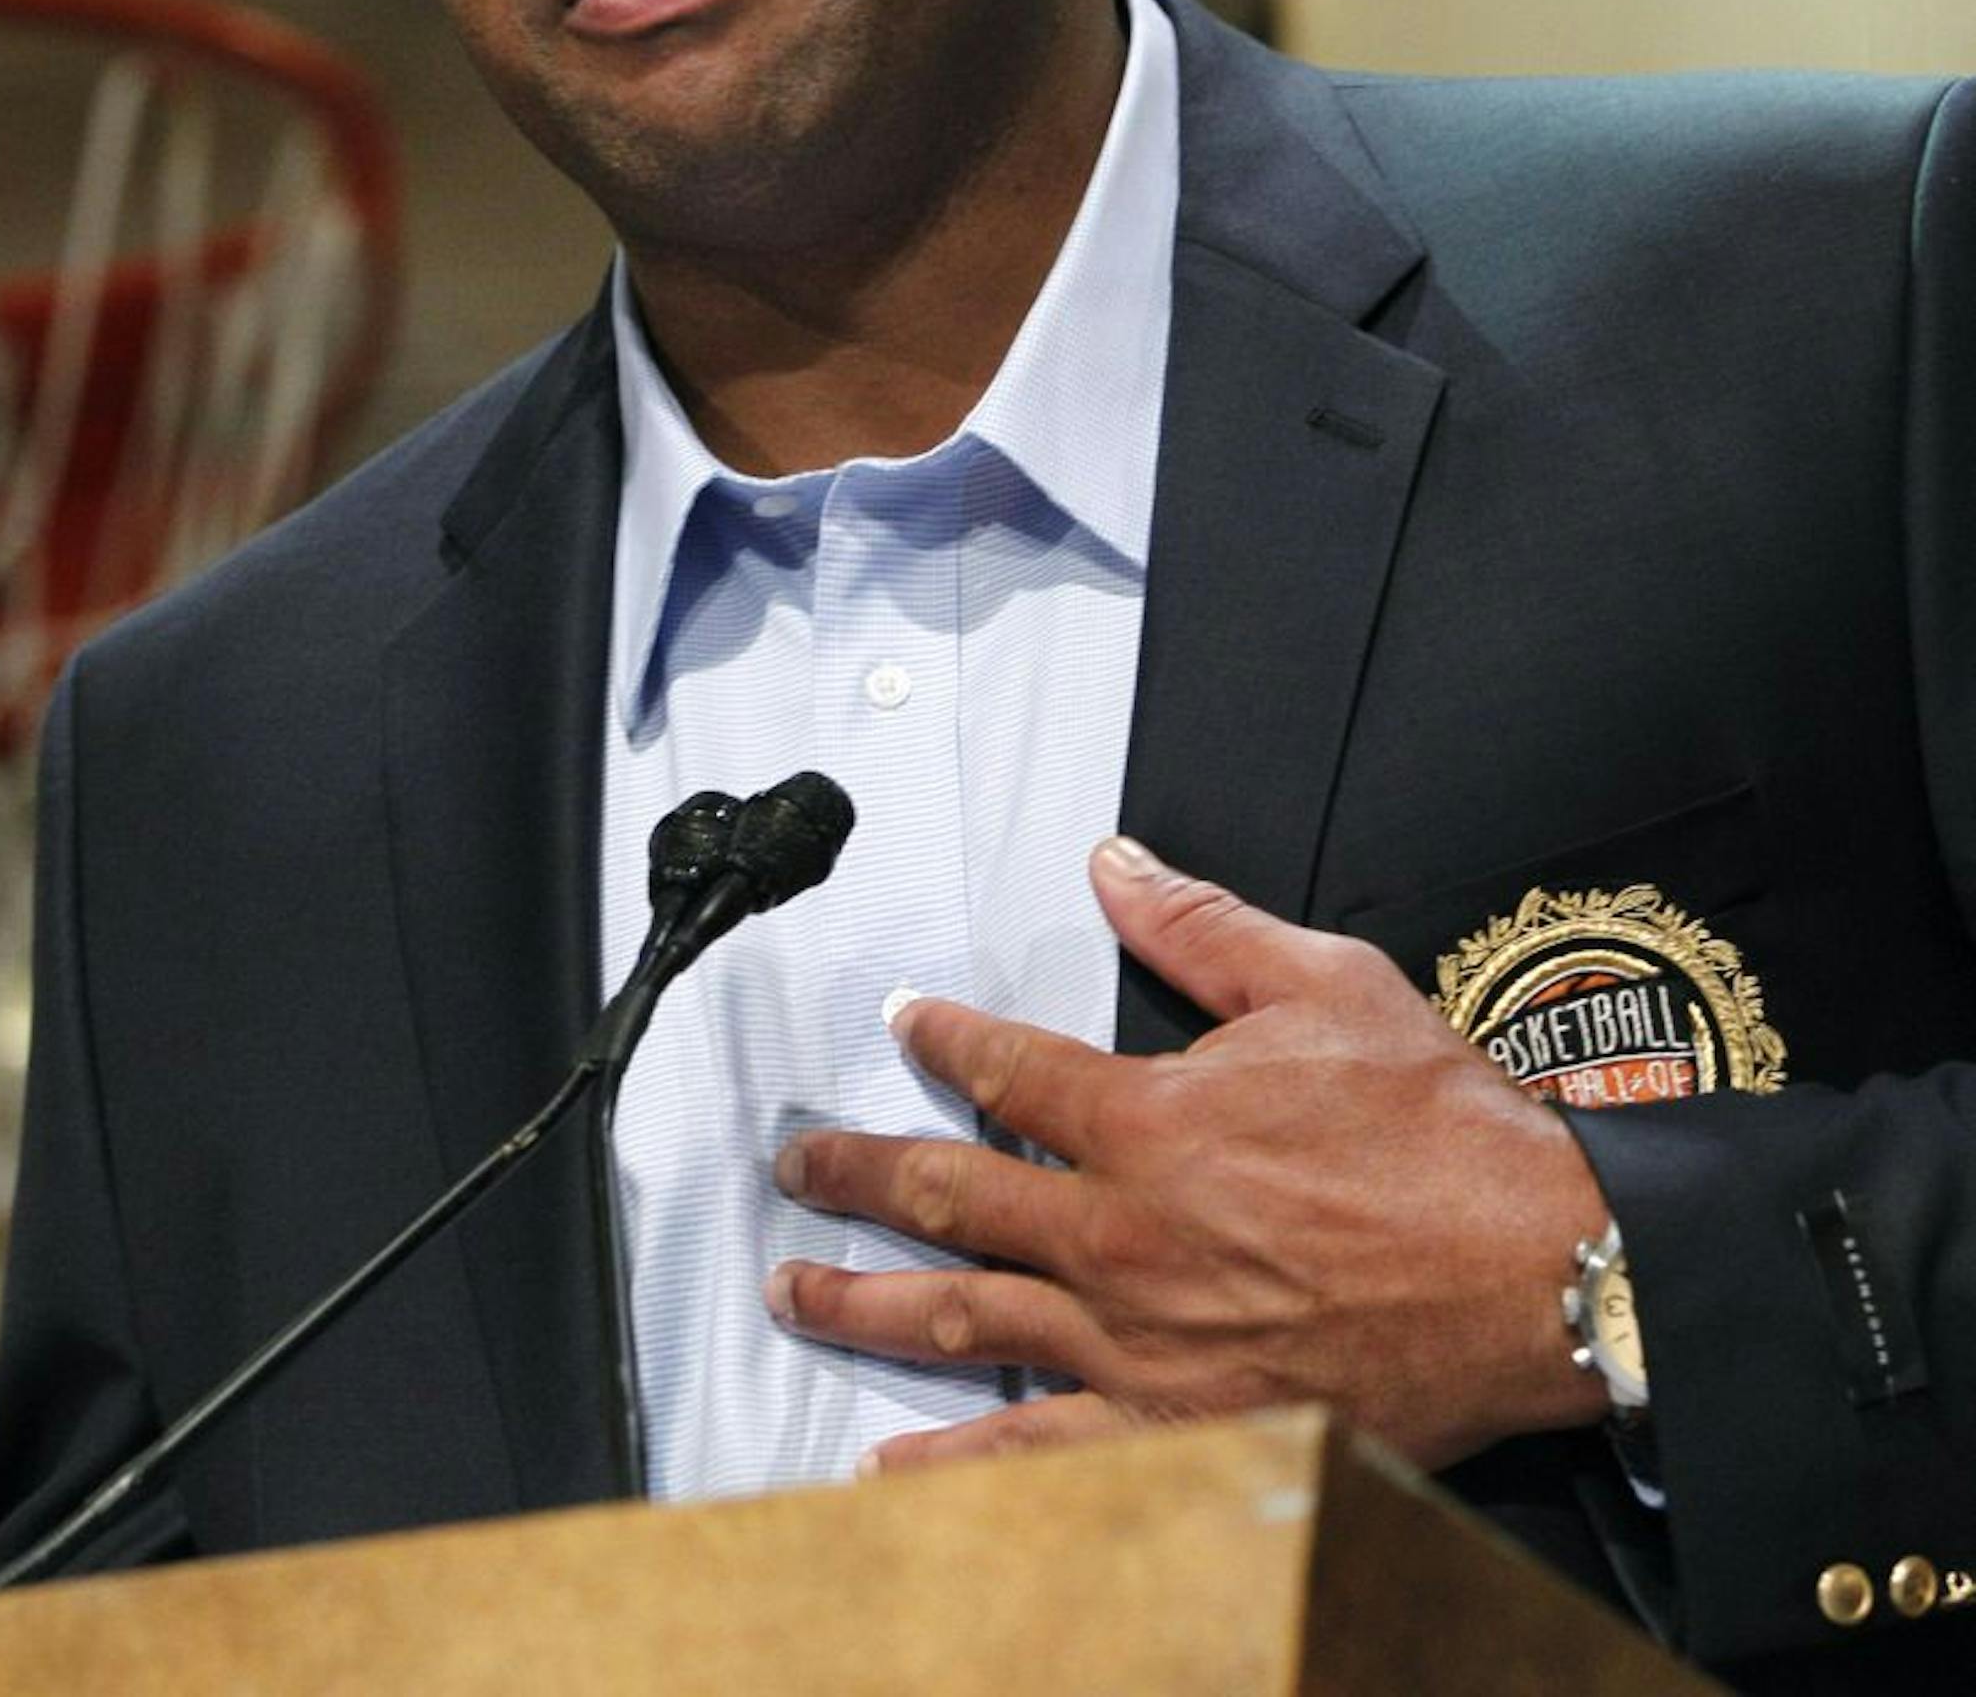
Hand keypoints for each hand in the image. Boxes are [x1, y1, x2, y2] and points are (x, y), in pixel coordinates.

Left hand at [766, 836, 1611, 1475]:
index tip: (906, 1027)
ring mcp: (1137, 1342)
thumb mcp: (1328, 986)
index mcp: (1150, 1120)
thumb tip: (1117, 864)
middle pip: (945, 1194)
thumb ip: (1202, 927)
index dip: (943, 1039)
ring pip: (961, 1319)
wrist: (1538, 1274)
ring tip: (794, 1291)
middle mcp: (1119, 1234)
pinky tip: (890, 1468)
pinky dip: (954, 1464)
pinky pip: (1037, 1454)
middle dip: (855, 1175)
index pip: (1006, 1067)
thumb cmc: (1441, 1135)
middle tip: (799, 1170)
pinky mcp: (1176, 1427)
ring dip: (862, 1304)